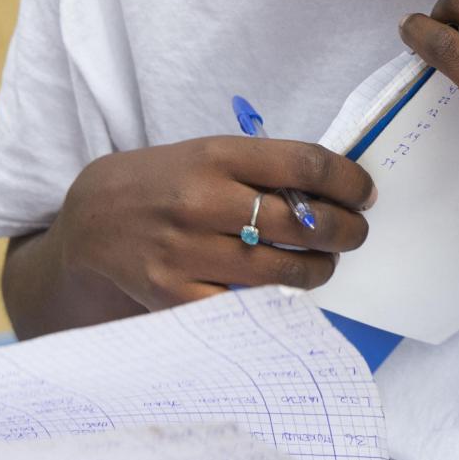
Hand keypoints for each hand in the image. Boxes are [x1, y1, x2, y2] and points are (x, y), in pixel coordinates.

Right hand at [51, 136, 373, 309]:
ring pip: (282, 270)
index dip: (348, 181)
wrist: (93, 218)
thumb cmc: (165, 183)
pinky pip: (245, 305)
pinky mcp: (174, 294)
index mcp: (216, 156)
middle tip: (355, 234)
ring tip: (324, 263)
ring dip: (319, 269)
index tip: (365, 193)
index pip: (304, 165)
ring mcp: (186, 251)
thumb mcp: (207, 154)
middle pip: (301, 221)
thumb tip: (335, 191)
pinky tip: (285, 289)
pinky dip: (275, 299)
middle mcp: (202, 201)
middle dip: (345, 230)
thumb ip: (263, 170)